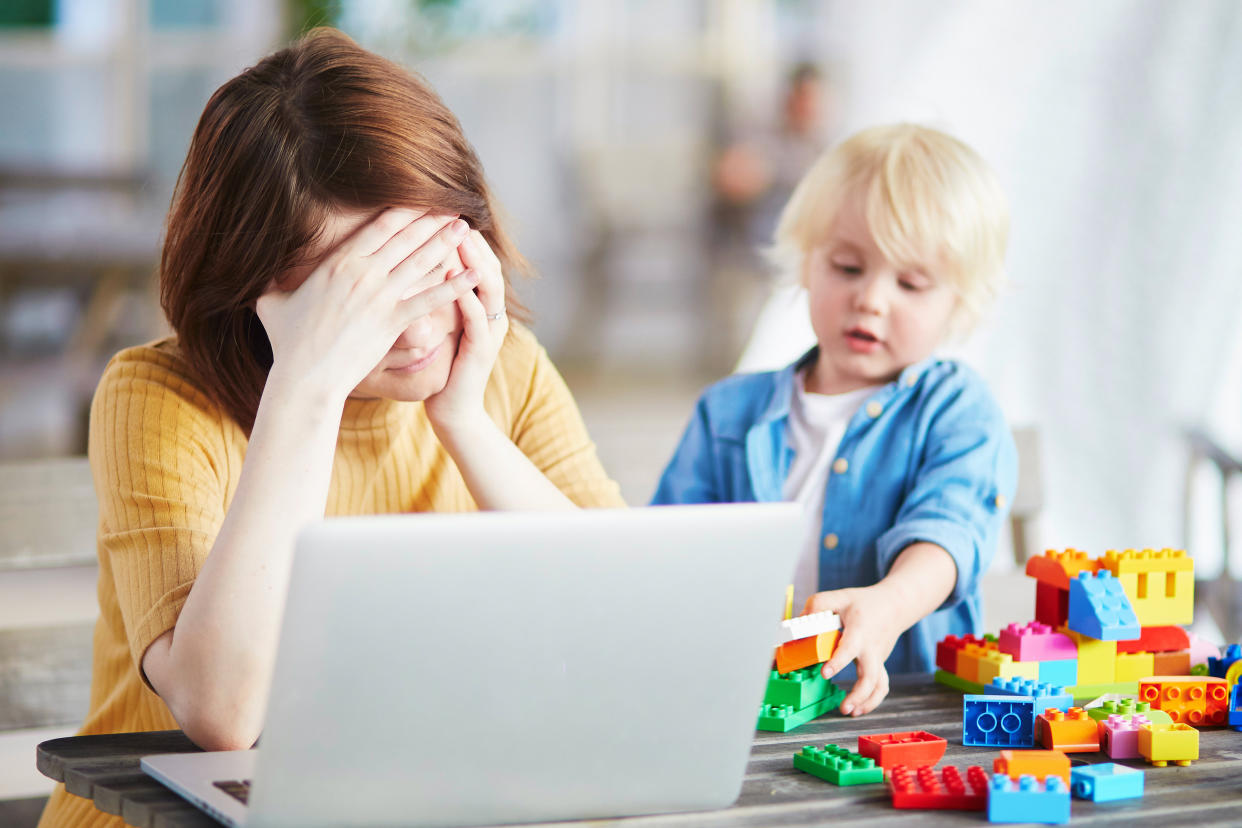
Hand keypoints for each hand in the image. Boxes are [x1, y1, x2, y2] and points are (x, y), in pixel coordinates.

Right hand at [255, 209, 478, 404]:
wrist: (305, 377)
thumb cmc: (288, 343)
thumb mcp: (270, 302)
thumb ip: (272, 281)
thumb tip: (258, 270)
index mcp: (338, 262)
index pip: (379, 227)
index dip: (404, 210)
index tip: (422, 199)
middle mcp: (362, 273)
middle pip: (405, 237)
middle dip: (431, 219)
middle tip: (454, 204)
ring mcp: (380, 296)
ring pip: (421, 261)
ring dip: (446, 241)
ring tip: (466, 227)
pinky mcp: (393, 321)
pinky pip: (430, 298)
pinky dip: (455, 285)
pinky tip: (475, 273)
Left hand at [424, 229, 507, 433]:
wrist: (452, 411)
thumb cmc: (439, 367)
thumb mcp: (438, 324)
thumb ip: (433, 295)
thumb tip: (411, 262)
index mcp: (480, 306)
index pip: (475, 261)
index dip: (461, 237)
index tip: (440, 212)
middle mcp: (491, 315)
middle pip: (488, 266)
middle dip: (471, 241)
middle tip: (453, 214)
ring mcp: (490, 333)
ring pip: (489, 288)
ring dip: (474, 262)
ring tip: (459, 239)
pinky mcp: (481, 353)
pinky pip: (477, 320)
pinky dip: (465, 298)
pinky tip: (448, 281)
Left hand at [805, 583, 903, 715]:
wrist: (895, 605)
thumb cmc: (864, 602)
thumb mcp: (839, 597)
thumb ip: (817, 606)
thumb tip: (799, 622)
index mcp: (859, 632)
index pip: (848, 649)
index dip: (837, 662)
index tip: (825, 672)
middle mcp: (871, 649)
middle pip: (871, 676)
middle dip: (858, 694)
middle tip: (843, 707)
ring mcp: (877, 659)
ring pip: (879, 685)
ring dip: (867, 702)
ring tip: (849, 712)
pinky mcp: (879, 665)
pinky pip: (881, 686)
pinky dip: (872, 700)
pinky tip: (858, 708)